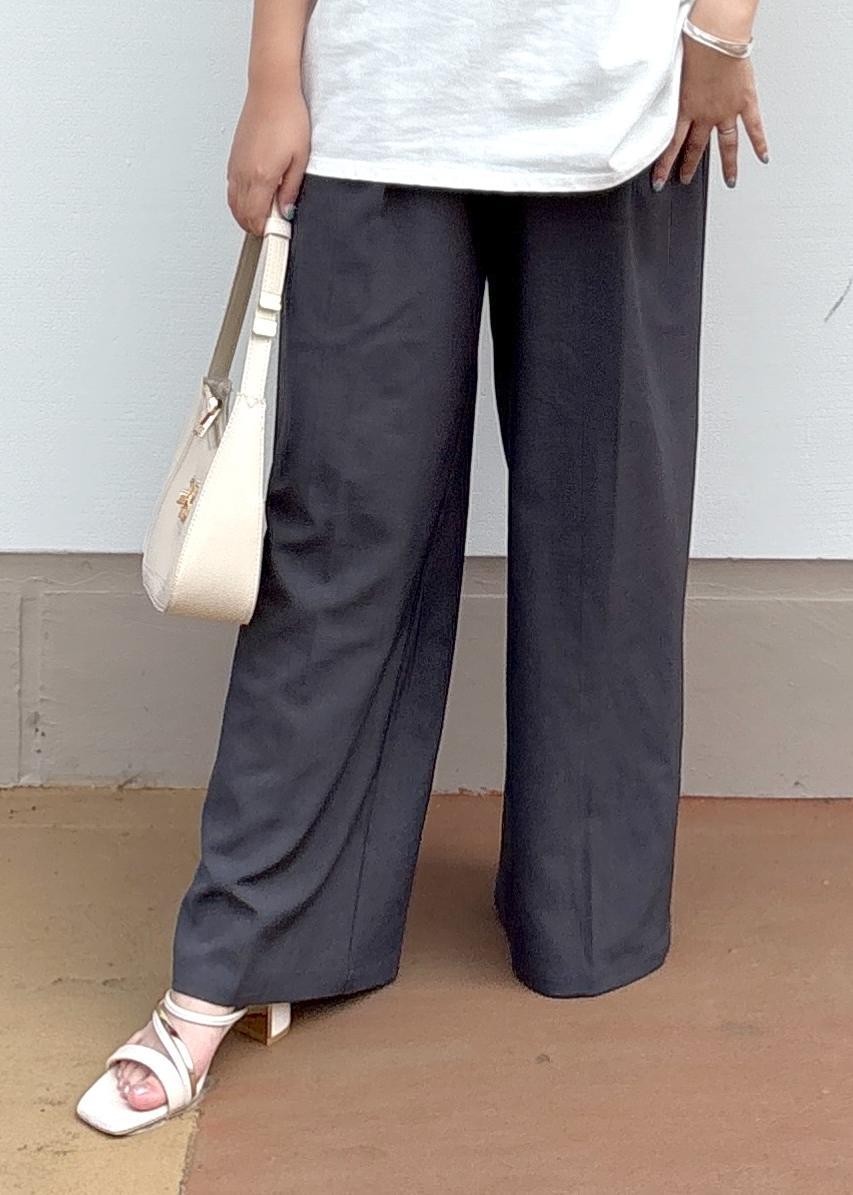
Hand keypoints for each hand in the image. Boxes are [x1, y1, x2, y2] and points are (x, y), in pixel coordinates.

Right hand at [227, 85, 310, 233]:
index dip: (267, 230)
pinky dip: (240, 199)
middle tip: (274, 225)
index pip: (256, 218)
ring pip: (233, 203)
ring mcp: (235, 165)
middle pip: (241, 215)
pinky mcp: (233, 158)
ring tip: (265, 213)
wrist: (272, 90)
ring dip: (247, 214)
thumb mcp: (301, 159)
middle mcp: (244, 173)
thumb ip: (291, 190)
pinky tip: (255, 196)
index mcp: (261, 176)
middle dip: (256, 226)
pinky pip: (231, 188)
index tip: (279, 231)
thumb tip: (286, 212)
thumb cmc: (288, 117)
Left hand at [653, 35, 768, 189]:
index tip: (659, 181)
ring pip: (726, 144)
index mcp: (686, 108)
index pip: (671, 145)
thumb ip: (674, 91)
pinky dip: (759, 143)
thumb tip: (666, 95)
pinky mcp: (745, 101)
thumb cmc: (695, 47)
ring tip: (730, 180)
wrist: (716, 39)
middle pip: (696, 147)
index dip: (665, 165)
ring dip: (728, 164)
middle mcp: (706, 115)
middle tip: (685, 180)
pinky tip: (762, 157)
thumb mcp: (675, 74)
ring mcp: (727, 111)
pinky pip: (754, 127)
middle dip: (689, 166)